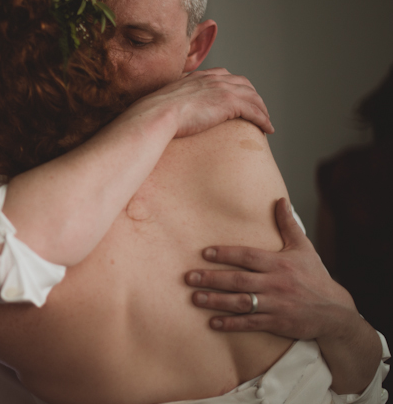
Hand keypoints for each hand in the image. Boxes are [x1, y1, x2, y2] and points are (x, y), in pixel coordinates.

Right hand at [132, 68, 274, 137]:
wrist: (156, 114)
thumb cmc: (154, 112)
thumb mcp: (164, 99)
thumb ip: (172, 99)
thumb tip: (164, 109)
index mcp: (200, 76)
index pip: (226, 76)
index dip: (237, 87)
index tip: (240, 97)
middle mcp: (214, 79)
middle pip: (244, 84)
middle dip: (254, 97)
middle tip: (259, 111)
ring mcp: (223, 89)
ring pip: (253, 97)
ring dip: (262, 109)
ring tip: (266, 121)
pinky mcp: (229, 103)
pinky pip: (254, 111)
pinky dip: (263, 119)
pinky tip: (268, 129)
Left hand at [185, 197, 355, 338]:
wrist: (335, 313)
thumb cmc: (315, 277)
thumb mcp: (304, 248)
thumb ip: (288, 225)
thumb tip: (280, 199)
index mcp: (279, 263)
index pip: (248, 256)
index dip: (226, 254)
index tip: (204, 253)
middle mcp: (276, 283)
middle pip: (239, 280)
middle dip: (212, 278)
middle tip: (188, 277)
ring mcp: (276, 304)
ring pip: (241, 302)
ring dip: (216, 301)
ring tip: (195, 298)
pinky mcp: (277, 323)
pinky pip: (250, 323)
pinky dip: (231, 324)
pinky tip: (213, 323)